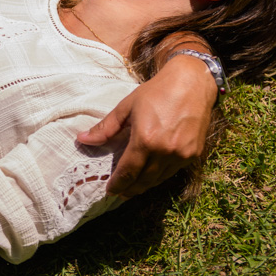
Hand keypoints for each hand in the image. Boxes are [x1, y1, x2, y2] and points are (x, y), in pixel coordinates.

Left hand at [77, 55, 215, 196]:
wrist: (191, 83)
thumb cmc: (157, 91)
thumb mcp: (127, 106)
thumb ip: (105, 127)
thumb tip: (82, 139)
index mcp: (145, 139)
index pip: (128, 171)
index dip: (118, 184)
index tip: (110, 190)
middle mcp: (164, 152)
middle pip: (144, 181)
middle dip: (130, 189)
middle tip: (120, 192)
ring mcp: (181, 155)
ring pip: (159, 180)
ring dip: (145, 185)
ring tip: (134, 186)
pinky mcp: (193, 155)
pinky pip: (173, 172)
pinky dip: (161, 175)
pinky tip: (153, 173)